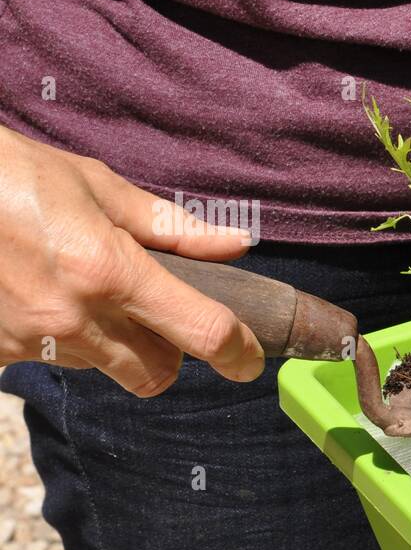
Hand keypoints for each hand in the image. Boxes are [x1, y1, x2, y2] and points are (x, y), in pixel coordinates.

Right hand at [0, 126, 263, 395]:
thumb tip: (235, 246)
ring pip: (103, 368)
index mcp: (112, 271)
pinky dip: (58, 339)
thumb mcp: (98, 187)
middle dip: (166, 354)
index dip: (237, 352)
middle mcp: (75, 315)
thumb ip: (172, 228)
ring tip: (79, 288)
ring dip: (108, 343)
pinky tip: (39, 296)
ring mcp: (32, 339)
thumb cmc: (17, 175)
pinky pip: (51, 361)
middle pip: (155, 374)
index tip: (248, 360)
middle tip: (153, 316)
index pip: (201, 332)